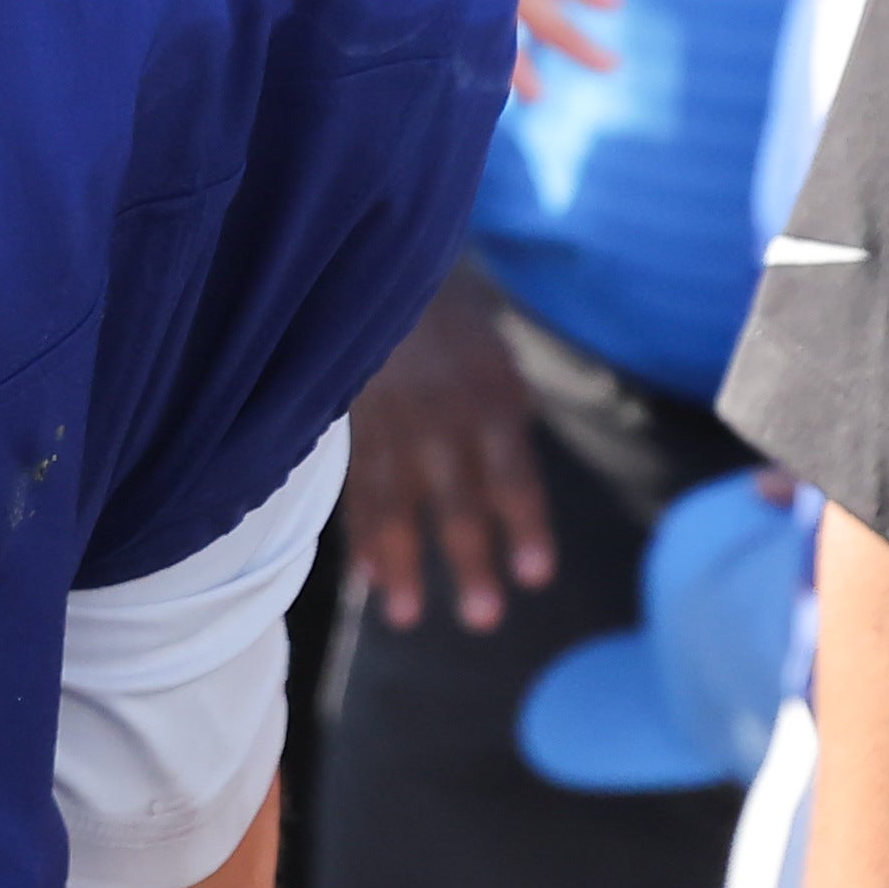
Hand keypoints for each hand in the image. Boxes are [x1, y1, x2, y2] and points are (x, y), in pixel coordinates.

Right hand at [334, 263, 557, 635]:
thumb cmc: (454, 328)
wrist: (381, 268)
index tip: (536, 577)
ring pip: (396, 502)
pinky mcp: (352, 424)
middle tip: (482, 619)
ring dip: (402, 562)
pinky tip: (367, 579)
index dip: (524, 525)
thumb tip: (510, 500)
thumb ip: (505, 427)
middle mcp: (442, 416)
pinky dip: (360, 533)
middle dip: (469, 559)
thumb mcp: (497, 364)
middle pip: (458, 499)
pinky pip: (356, 486)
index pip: (514, 474)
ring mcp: (391, 422)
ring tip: (406, 616)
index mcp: (492, 399)